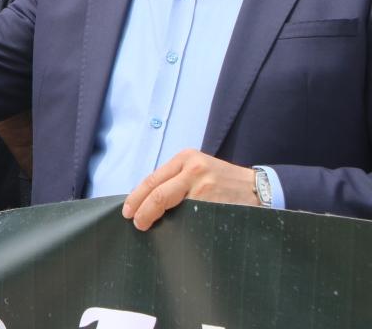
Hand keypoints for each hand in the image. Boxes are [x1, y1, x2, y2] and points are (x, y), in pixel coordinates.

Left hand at [122, 149, 259, 230]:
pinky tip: (172, 230)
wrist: (259, 188)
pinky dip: (178, 224)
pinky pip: (189, 216)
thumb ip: (176, 179)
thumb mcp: (199, 169)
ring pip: (171, 205)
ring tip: (149, 226)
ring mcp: (205, 186)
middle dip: (142, 210)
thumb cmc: (223, 181)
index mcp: (186, 158)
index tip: (128, 211)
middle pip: (157, 192)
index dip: (137, 197)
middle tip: (136, 223)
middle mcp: (194, 168)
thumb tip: (146, 200)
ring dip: (157, 218)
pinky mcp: (215, 203)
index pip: (152, 179)